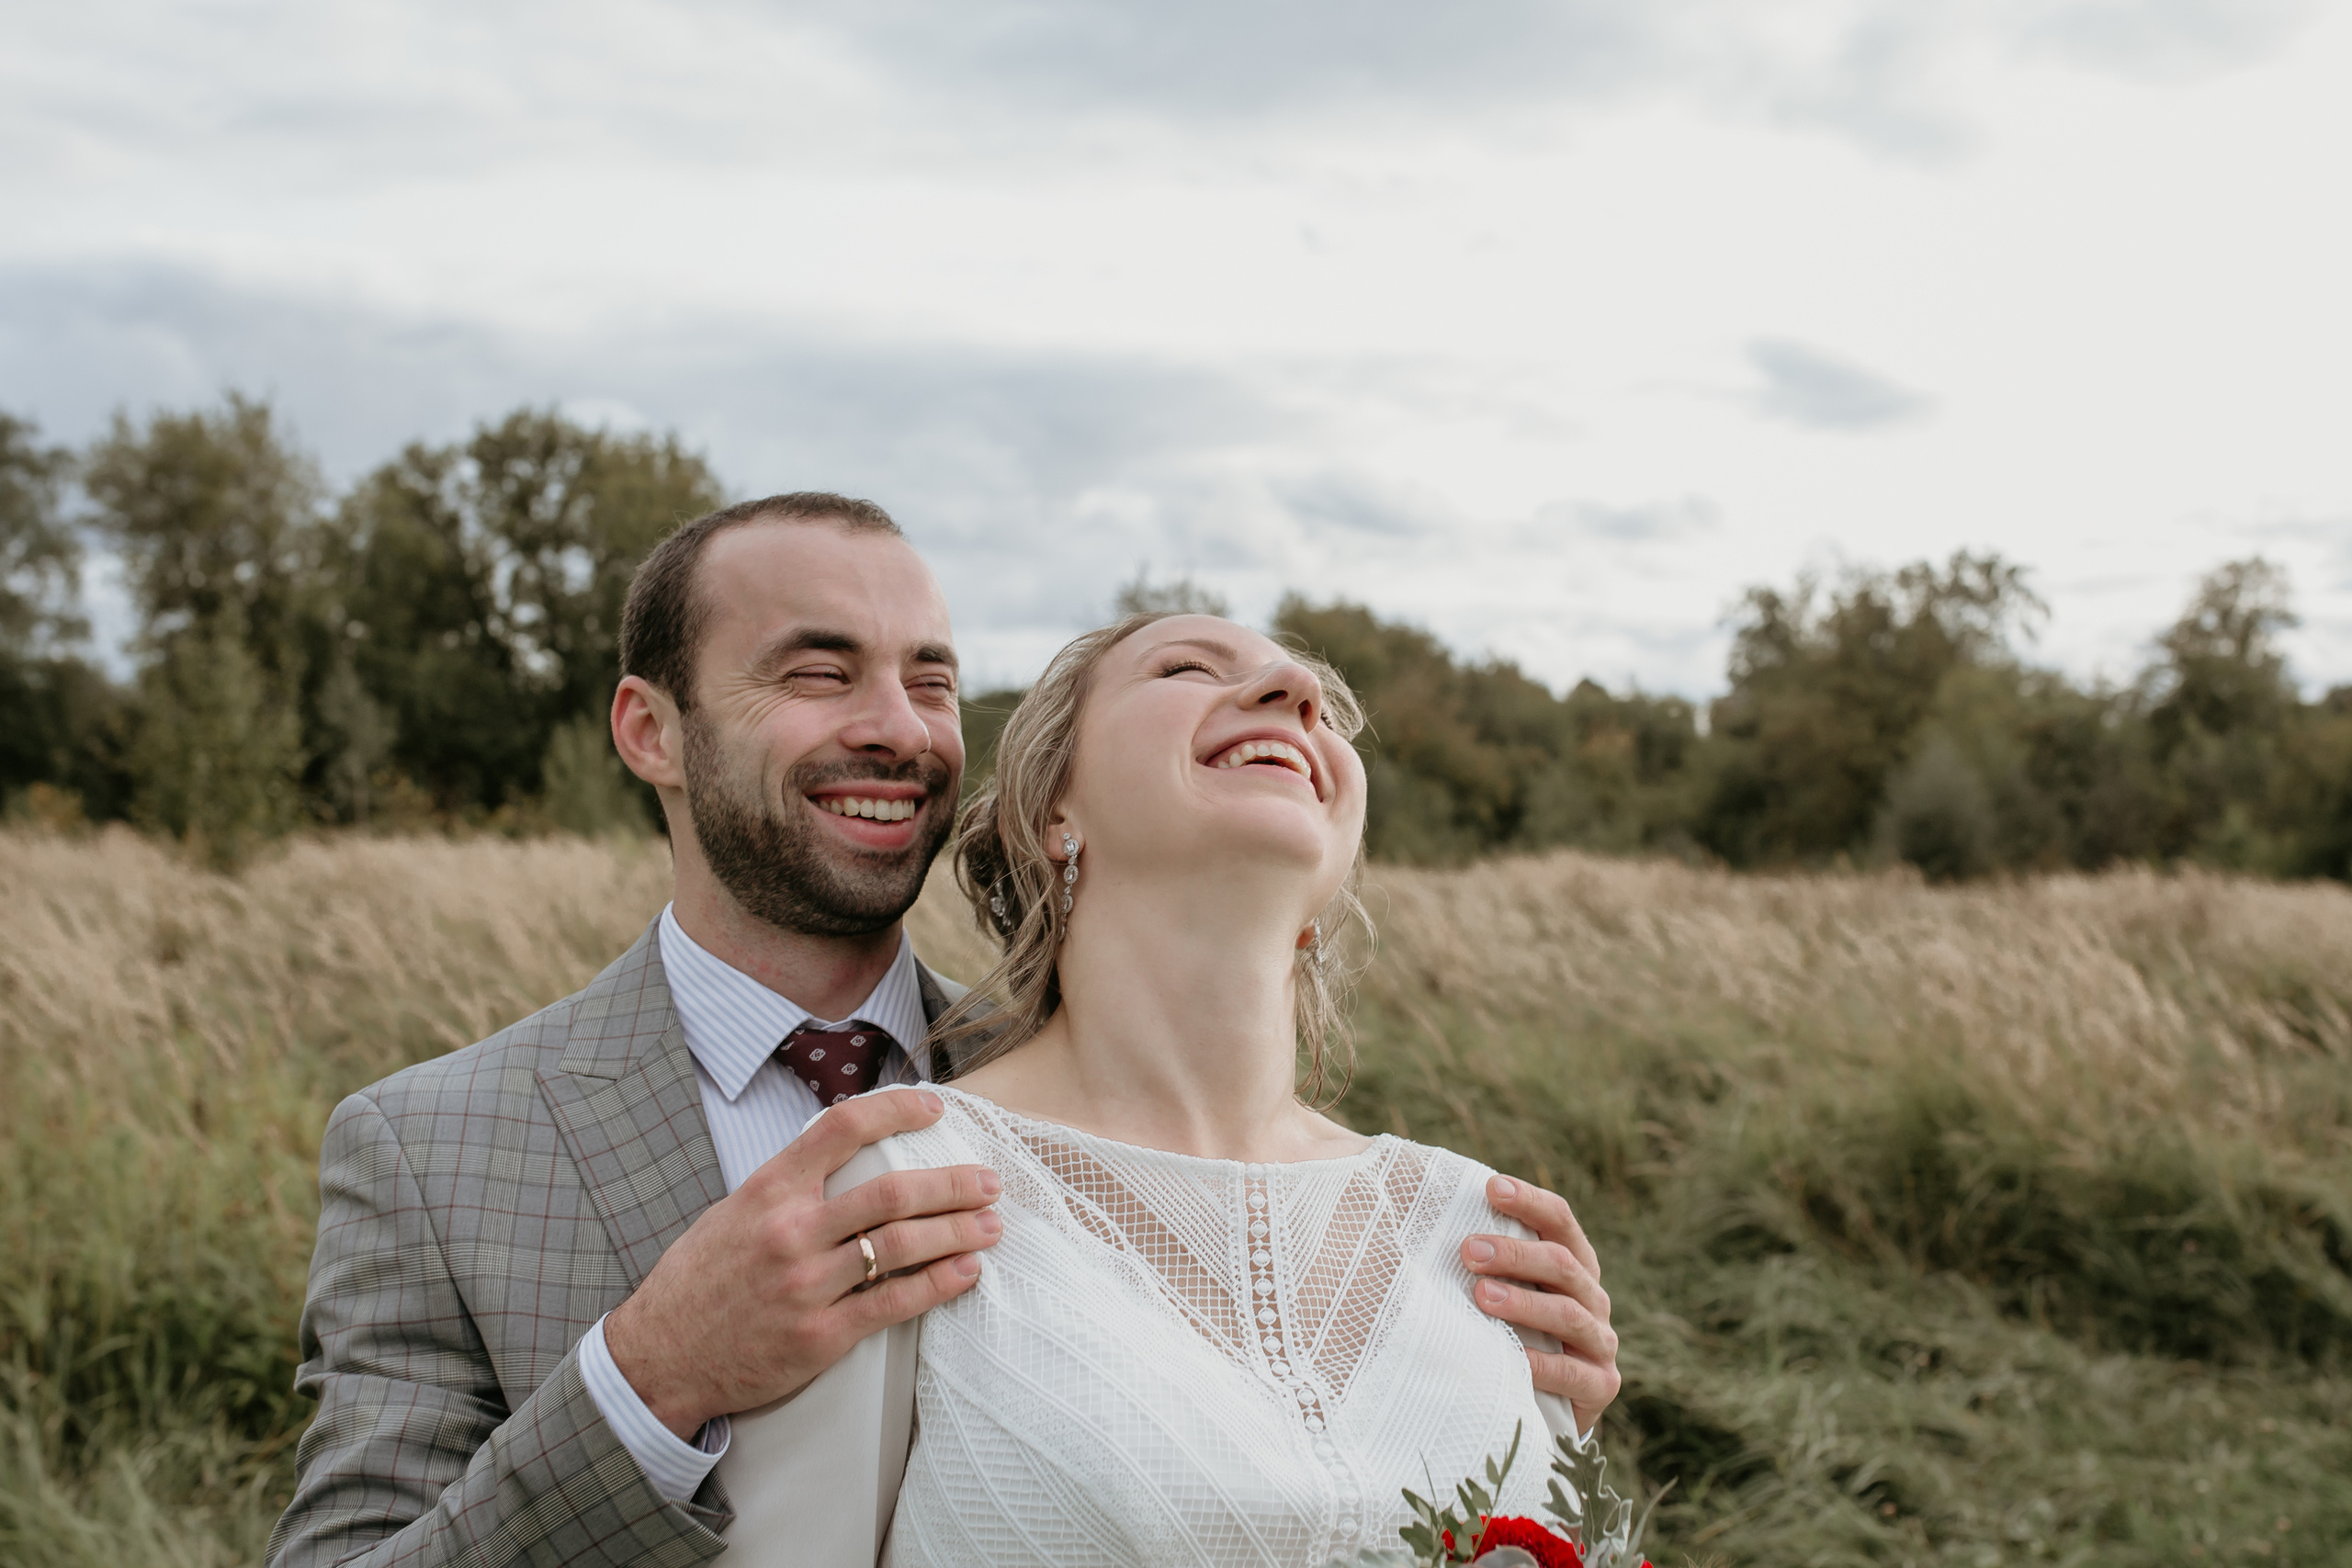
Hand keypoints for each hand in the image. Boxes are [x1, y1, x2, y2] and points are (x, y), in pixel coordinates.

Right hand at [603, 1087, 1001, 1438]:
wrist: (660, 1358)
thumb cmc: (699, 1280)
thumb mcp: (732, 1212)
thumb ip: (789, 1186)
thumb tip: (848, 1156)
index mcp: (768, 1189)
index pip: (842, 1128)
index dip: (896, 1109)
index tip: (935, 1108)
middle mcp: (791, 1231)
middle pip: (892, 1192)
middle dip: (953, 1184)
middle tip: (988, 1181)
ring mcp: (807, 1286)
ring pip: (901, 1246)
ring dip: (957, 1232)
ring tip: (991, 1226)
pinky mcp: (820, 1336)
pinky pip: (893, 1304)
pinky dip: (938, 1285)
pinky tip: (966, 1272)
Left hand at [1464, 1174, 1619, 1437]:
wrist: (1542, 1408)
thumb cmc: (1511, 1333)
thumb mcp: (1503, 1291)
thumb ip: (1485, 1261)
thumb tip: (1424, 1213)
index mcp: (1572, 1264)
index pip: (1559, 1220)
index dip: (1529, 1201)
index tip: (1491, 1187)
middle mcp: (1591, 1297)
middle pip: (1561, 1262)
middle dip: (1514, 1253)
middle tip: (1468, 1250)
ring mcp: (1600, 1341)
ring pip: (1567, 1312)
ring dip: (1523, 1302)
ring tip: (1481, 1296)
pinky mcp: (1600, 1384)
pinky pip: (1571, 1372)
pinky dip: (1539, 1363)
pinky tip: (1510, 1354)